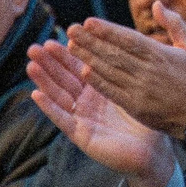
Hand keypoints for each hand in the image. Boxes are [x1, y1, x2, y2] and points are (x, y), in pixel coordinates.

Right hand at [28, 38, 172, 186]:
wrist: (155, 151)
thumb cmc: (149, 119)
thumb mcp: (134, 87)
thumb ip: (126, 66)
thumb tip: (123, 38)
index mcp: (99, 88)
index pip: (79, 66)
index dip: (67, 52)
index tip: (59, 35)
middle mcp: (86, 102)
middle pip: (63, 79)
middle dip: (48, 63)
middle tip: (34, 48)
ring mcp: (82, 118)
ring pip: (59, 96)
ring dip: (43, 81)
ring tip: (31, 65)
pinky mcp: (81, 136)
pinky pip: (63, 120)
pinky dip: (49, 107)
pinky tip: (36, 94)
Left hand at [67, 7, 185, 134]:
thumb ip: (174, 23)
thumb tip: (156, 5)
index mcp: (159, 54)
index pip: (128, 39)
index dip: (107, 30)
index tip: (88, 22)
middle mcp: (147, 70)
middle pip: (114, 53)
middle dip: (91, 41)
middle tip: (71, 30)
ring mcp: (140, 89)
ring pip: (110, 70)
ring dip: (89, 57)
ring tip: (71, 47)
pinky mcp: (135, 106)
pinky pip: (112, 91)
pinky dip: (98, 82)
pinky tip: (83, 72)